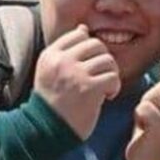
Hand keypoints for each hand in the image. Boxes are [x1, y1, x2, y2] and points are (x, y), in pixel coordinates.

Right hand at [33, 24, 120, 139]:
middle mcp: (62, 60)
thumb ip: (66, 51)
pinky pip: (113, 77)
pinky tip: (106, 97)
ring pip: (108, 60)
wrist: (45, 130)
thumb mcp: (51, 71)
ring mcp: (75, 74)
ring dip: (111, 75)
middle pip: (96, 44)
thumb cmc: (52, 103)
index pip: (78, 34)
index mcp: (51, 55)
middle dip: (103, 60)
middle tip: (100, 77)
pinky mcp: (89, 88)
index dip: (90, 49)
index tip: (89, 65)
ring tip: (103, 88)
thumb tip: (83, 29)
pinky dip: (114, 87)